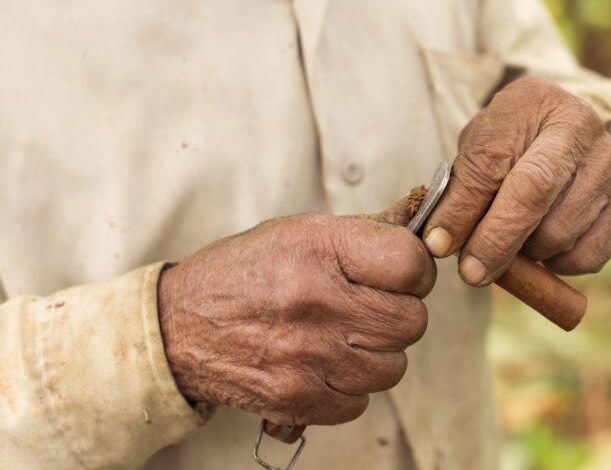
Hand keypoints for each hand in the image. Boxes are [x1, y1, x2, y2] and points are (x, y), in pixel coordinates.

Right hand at [157, 202, 435, 426]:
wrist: (177, 326)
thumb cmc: (247, 272)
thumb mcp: (301, 232)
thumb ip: (367, 231)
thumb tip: (420, 222)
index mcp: (319, 249)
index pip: (410, 263)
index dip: (417, 270)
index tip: (403, 273)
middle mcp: (315, 301)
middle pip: (411, 321)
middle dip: (400, 314)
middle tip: (373, 307)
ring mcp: (307, 355)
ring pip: (392, 367)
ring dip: (378, 354)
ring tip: (347, 336)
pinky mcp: (296, 398)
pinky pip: (360, 402)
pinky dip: (351, 388)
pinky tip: (327, 364)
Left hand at [423, 76, 610, 285]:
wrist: (561, 130)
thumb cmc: (511, 141)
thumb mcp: (478, 149)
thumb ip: (461, 190)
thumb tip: (442, 243)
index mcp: (540, 104)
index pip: (498, 164)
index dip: (470, 213)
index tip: (441, 247)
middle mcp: (587, 130)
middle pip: (538, 200)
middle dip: (497, 243)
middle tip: (471, 270)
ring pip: (561, 235)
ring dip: (527, 252)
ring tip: (513, 236)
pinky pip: (588, 256)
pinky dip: (558, 264)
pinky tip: (543, 245)